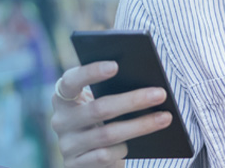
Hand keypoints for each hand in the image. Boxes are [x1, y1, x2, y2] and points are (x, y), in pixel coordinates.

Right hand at [49, 61, 173, 167]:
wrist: (87, 157)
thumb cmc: (99, 121)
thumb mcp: (97, 104)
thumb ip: (108, 93)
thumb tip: (145, 86)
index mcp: (62, 97)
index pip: (72, 81)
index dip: (91, 72)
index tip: (116, 66)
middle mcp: (60, 120)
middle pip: (99, 109)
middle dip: (133, 101)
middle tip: (160, 93)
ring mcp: (67, 144)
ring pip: (108, 134)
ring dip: (140, 126)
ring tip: (165, 118)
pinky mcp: (75, 165)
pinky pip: (105, 156)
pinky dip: (124, 149)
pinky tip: (144, 144)